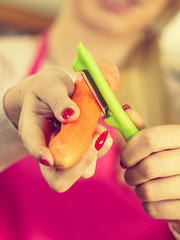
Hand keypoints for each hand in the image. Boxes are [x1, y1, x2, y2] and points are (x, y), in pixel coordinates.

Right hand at [4, 68, 111, 190]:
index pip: (34, 150)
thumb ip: (58, 99)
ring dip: (95, 153)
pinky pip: (93, 157)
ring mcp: (65, 153)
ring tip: (99, 130)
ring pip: (82, 171)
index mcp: (32, 132)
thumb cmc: (47, 89)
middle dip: (81, 164)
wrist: (53, 93)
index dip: (41, 157)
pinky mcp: (80, 149)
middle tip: (96, 139)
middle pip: (59, 178)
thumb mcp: (50, 86)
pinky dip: (100, 146)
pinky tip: (100, 130)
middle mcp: (48, 149)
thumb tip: (72, 116)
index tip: (51, 158)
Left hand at [120, 105, 179, 231]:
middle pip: (147, 168)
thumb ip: (141, 130)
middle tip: (132, 173)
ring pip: (147, 191)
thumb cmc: (170, 159)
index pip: (150, 139)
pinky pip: (153, 209)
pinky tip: (156, 197)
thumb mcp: (160, 142)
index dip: (130, 150)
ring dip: (138, 189)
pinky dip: (148, 204)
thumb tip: (125, 110)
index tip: (125, 158)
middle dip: (130, 173)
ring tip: (146, 184)